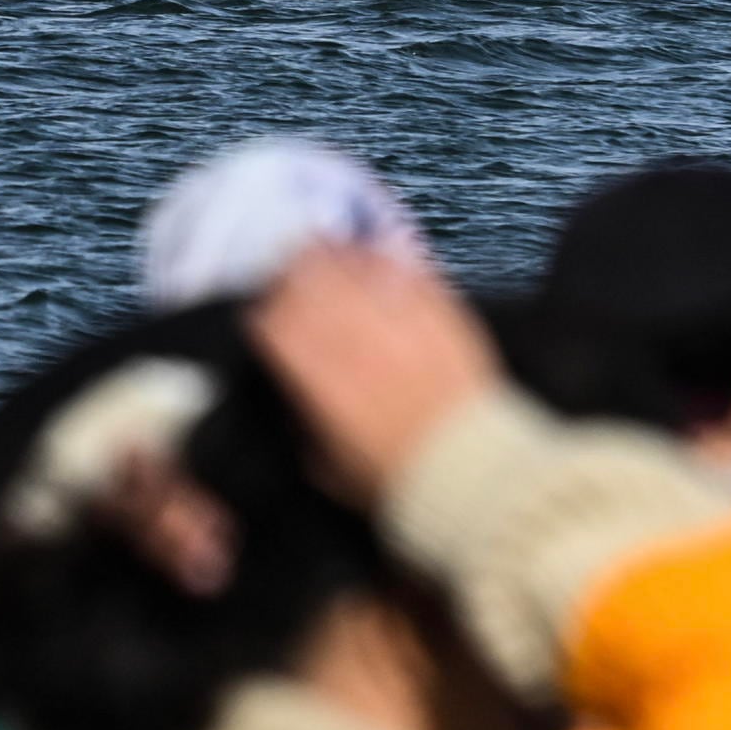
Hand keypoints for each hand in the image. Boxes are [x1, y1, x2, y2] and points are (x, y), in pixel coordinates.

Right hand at [247, 240, 501, 502]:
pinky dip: (378, 256)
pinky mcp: (434, 305)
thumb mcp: (324, 465)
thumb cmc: (393, 474)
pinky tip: (372, 260)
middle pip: (305, 277)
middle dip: (292, 275)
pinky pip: (397, 263)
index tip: (267, 318)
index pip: (273, 320)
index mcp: (318, 374)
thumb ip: (300, 422)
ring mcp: (395, 315)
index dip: (264, 314)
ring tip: (326, 255)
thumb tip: (291, 395)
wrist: (466, 467)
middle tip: (292, 278)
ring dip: (331, 256)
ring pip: (348, 261)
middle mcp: (352, 335)